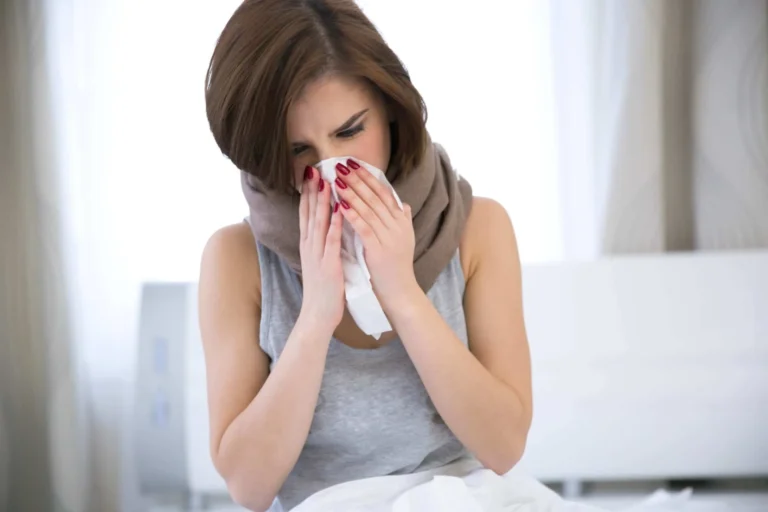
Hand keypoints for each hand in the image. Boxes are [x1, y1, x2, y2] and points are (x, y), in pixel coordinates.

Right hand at [298, 166, 344, 332]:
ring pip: (318, 223)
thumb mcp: (321, 261)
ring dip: (321, 202)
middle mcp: (309, 246)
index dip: (308, 193)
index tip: (311, 174)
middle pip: (309, 213)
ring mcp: (317, 255)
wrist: (317, 314)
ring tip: (326, 182)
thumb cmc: (324, 289)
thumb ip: (323, 244)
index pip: (306, 214)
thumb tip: (329, 226)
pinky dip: (333, 225)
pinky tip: (337, 211)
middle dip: (312, 191)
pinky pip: (330, 242)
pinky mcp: (328, 265)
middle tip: (314, 169)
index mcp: (309, 245)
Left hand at [334, 159, 419, 305]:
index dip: (368, 177)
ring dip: (352, 194)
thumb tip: (404, 204)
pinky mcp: (379, 250)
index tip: (353, 164)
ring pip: (368, 210)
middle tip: (341, 165)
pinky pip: (364, 228)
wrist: (400, 292)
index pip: (384, 192)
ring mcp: (389, 238)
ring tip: (336, 180)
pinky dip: (352, 216)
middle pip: (375, 197)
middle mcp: (397, 226)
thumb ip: (403, 220)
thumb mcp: (404, 240)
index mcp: (401, 221)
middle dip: (357, 180)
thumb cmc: (396, 267)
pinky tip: (340, 205)